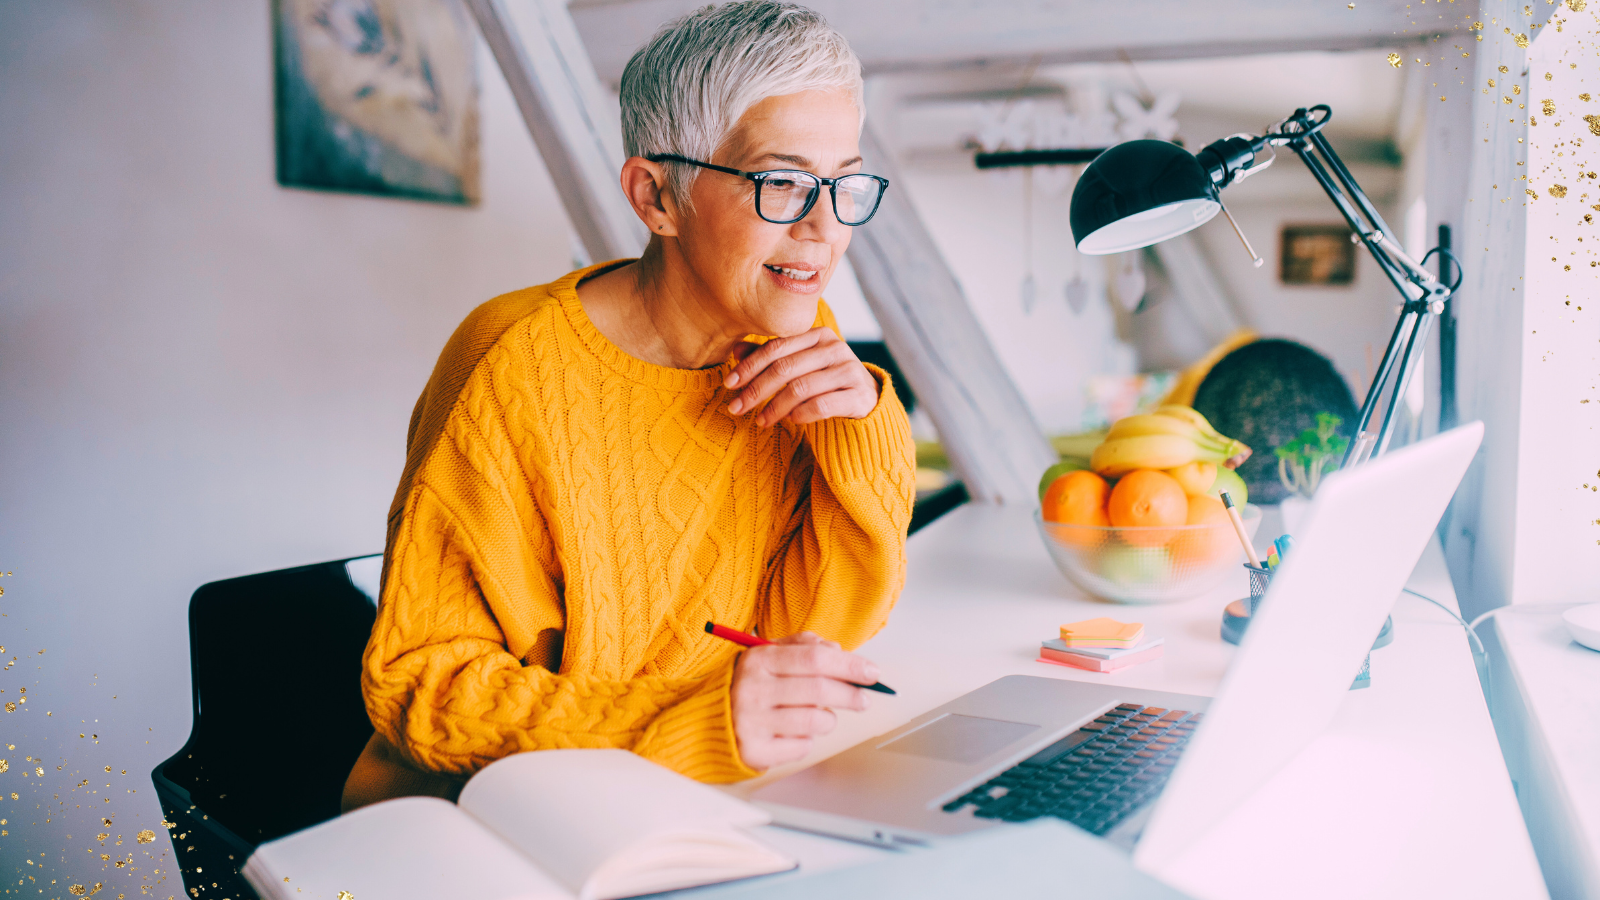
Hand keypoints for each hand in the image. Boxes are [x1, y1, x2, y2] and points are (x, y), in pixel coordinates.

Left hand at [724, 327, 878, 426]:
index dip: (749, 366)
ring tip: (760, 421)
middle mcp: (835, 348)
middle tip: (736, 408)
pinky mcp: (859, 395)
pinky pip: (822, 405)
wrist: (867, 401)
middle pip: (785, 368)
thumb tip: (736, 351)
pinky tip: (790, 421)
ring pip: (800, 388)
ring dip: (774, 407)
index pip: (776, 347)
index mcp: (818, 335)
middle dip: (756, 389)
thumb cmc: (826, 382)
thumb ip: (771, 358)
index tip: (729, 384)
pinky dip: (800, 414)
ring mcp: (849, 370)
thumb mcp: (799, 367)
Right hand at [729, 632, 878, 770]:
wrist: (708, 720)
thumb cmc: (750, 685)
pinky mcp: (755, 751)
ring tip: (821, 716)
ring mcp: (752, 722)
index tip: (872, 672)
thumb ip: (803, 646)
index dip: (850, 665)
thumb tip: (839, 651)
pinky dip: (808, 739)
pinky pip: (802, 746)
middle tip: (863, 699)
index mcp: (758, 660)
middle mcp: (752, 689)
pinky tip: (796, 732)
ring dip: (828, 719)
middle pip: (820, 690)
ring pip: (816, 720)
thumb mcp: (768, 655)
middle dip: (851, 694)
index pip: (815, 658)